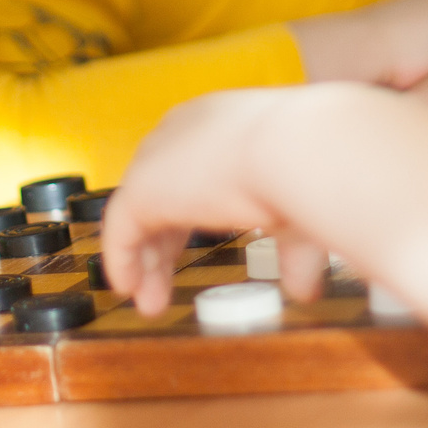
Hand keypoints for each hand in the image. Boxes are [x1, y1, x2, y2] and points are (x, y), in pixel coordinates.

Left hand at [100, 84, 348, 313]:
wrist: (295, 146)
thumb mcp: (300, 212)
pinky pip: (120, 230)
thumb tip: (303, 289)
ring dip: (146, 261)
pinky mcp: (141, 186)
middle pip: (159, 191)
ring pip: (138, 213)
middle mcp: (185, 132)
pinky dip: (124, 261)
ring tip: (153, 302)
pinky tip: (131, 289)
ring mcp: (159, 156)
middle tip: (166, 278)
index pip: (190, 170)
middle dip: (163, 241)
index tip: (193, 246)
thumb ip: (293, 250)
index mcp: (222, 124)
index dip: (189, 213)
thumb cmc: (307, 167)